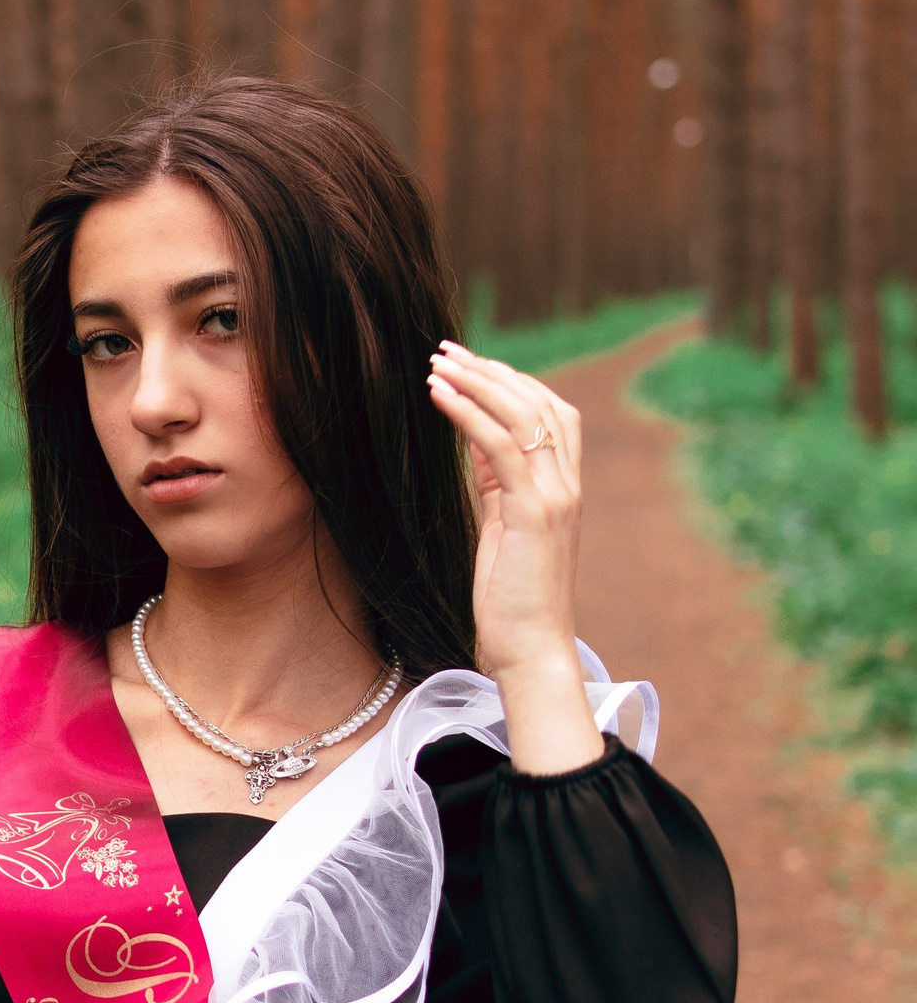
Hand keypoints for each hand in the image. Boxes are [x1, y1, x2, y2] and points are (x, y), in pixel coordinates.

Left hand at [426, 342, 603, 774]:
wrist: (531, 652)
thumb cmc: (511, 601)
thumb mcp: (501, 530)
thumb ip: (496, 486)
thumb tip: (474, 444)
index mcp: (561, 489)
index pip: (547, 413)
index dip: (509, 382)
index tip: (466, 364)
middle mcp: (566, 485)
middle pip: (537, 403)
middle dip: (490, 370)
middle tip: (445, 349)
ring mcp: (556, 496)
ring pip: (522, 415)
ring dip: (477, 380)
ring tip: (436, 361)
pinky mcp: (534, 512)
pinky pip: (500, 445)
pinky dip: (470, 412)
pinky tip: (439, 394)